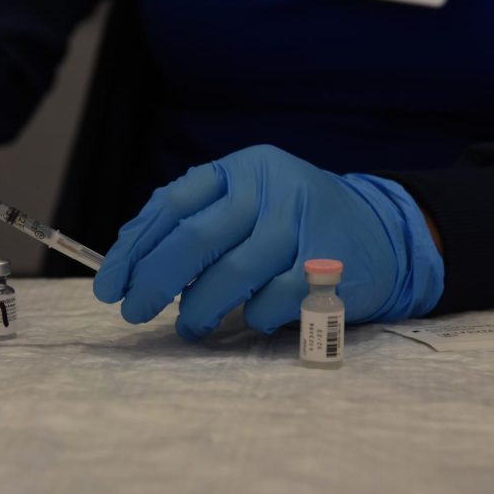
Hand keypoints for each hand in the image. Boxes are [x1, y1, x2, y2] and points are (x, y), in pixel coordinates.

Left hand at [93, 145, 442, 339]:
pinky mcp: (333, 265)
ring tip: (190, 324)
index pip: (172, 204)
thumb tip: (131, 262)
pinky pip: (274, 301)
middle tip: (134, 310)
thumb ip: (195, 223)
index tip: (109, 286)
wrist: (383, 231)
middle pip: (196, 237)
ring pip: (233, 273)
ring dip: (200, 308)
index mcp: (242, 169)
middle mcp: (272, 187)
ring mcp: (305, 224)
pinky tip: (249, 318)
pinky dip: (252, 317)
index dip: (134, 248)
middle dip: (155, 281)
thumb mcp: (246, 204)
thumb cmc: (294, 224)